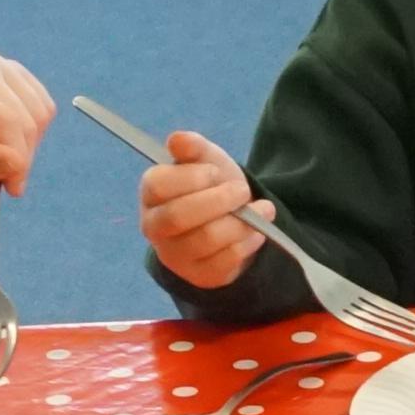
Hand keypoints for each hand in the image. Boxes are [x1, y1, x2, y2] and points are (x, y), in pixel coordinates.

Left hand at [0, 51, 54, 209]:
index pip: (5, 121)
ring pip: (41, 112)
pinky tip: (8, 140)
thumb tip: (18, 162)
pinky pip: (44, 106)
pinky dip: (34, 132)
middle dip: (22, 156)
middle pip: (26, 118)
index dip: (18, 160)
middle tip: (7, 180)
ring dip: (29, 146)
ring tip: (2, 159)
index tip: (13, 189)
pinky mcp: (13, 71)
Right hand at [137, 133, 272, 287]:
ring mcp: (175, 255)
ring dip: (241, 222)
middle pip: (178, 216)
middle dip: (218, 200)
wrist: (230, 221)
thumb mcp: (207, 160)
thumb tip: (177, 140)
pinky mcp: (199, 275)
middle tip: (242, 190)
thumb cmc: (211, 187)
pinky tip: (257, 231)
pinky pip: (225, 261)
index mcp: (151, 194)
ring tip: (263, 209)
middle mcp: (154, 227)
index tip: (216, 172)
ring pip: (206, 239)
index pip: (158, 185)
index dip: (192, 177)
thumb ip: (194, 148)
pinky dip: (248, 242)